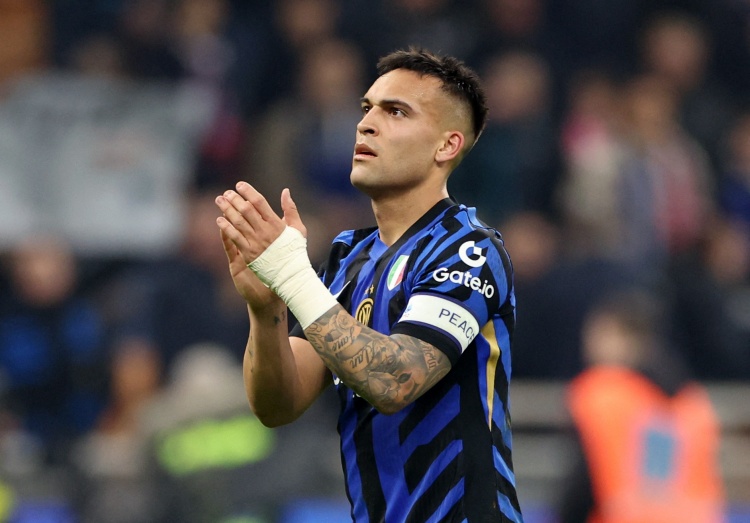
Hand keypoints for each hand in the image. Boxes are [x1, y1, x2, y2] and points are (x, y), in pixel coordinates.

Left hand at [216, 182, 306, 305]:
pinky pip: (234, 238)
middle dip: (234, 199)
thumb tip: (286, 191)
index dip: (248, 191)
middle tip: (226, 193)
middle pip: (245, 210)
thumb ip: (291, 209)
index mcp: (276, 224)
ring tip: (219, 201)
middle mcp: (264, 231)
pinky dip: (226, 228)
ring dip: (227, 210)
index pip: (259, 202)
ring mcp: (255, 242)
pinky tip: (219, 220)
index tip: (239, 185)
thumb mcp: (298, 229)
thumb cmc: (295, 251)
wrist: (291, 274)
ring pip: (238, 222)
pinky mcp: (249, 253)